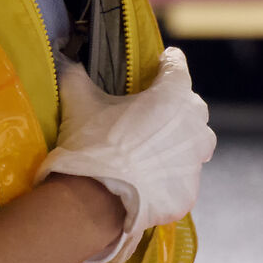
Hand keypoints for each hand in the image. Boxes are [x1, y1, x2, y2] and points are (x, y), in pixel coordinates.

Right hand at [38, 46, 216, 262]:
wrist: (97, 200)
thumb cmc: (93, 144)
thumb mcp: (80, 104)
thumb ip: (77, 77)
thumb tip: (67, 61)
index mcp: (173, 95)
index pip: (177, 66)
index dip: (167, 63)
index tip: (161, 62)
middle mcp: (194, 125)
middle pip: (190, 106)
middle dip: (175, 105)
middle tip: (150, 111)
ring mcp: (194, 160)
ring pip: (195, 142)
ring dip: (180, 139)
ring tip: (154, 145)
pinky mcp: (189, 190)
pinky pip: (183, 175)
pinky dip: (170, 173)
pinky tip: (150, 176)